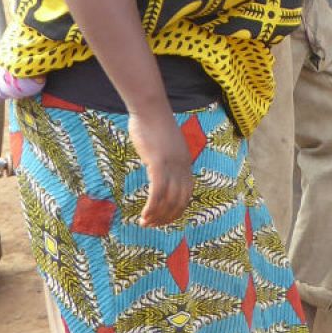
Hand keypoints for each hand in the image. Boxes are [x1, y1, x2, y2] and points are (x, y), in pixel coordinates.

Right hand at [130, 109, 192, 226]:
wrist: (150, 108)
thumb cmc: (153, 123)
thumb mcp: (164, 144)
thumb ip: (165, 157)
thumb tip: (158, 166)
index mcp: (185, 162)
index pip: (187, 193)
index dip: (177, 209)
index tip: (165, 218)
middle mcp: (182, 165)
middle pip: (180, 200)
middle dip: (167, 216)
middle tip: (152, 225)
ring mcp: (172, 165)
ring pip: (169, 199)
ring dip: (158, 215)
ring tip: (145, 223)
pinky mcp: (158, 163)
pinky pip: (158, 191)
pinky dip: (152, 206)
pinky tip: (144, 215)